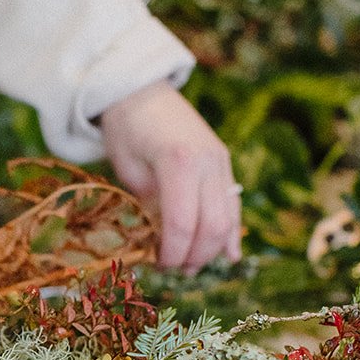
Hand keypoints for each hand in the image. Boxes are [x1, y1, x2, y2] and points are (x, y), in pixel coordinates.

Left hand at [98, 80, 241, 272]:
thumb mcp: (127, 169)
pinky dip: (231, 232)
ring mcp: (220, 162)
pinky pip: (233, 204)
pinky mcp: (224, 162)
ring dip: (210, 249)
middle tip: (174, 270)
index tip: (159, 265)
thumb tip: (159, 241)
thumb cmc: (125, 129)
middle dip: (194, 256)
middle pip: (211, 226)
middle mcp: (208, 162)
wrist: (141, 89)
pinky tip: (229, 255)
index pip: (182, 223)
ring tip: (191, 265)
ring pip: (227, 219)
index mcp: (179, 162)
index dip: (172, 252)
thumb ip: (148, 204)